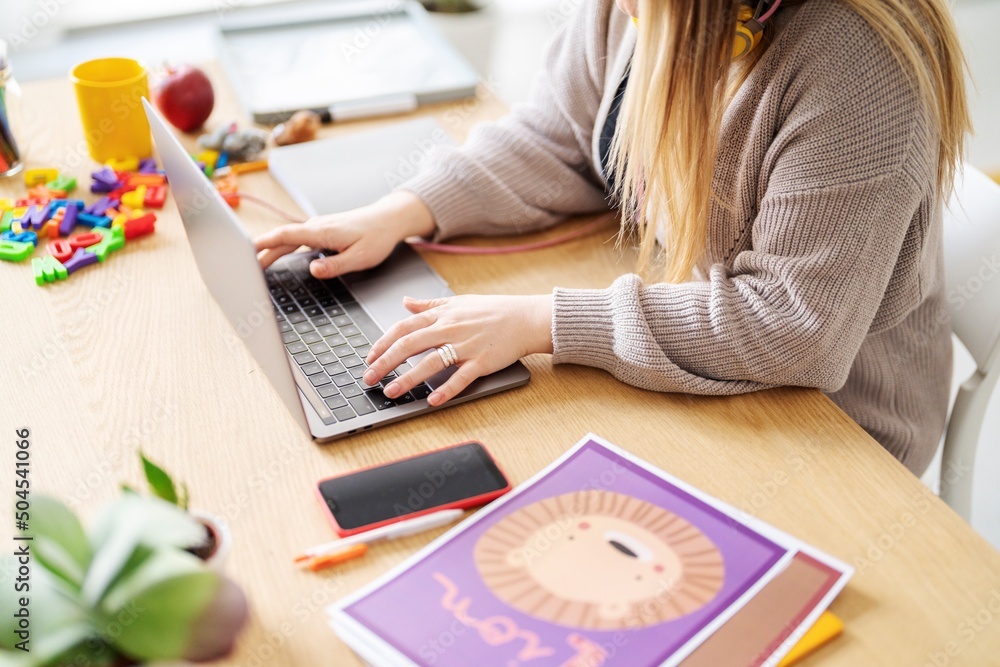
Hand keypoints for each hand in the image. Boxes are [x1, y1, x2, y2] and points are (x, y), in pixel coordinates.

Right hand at [254, 191, 435, 277]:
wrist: (388, 219)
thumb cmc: (377, 238)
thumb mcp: (361, 257)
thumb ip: (336, 265)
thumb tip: (313, 270)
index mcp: (322, 232)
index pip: (286, 236)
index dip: (265, 243)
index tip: (246, 250)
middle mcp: (316, 226)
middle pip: (282, 239)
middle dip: (261, 251)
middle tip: (244, 265)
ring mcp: (318, 227)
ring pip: (288, 238)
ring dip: (271, 249)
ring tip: (255, 263)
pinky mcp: (322, 230)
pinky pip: (297, 238)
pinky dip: (283, 246)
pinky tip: (278, 255)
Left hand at [364, 294, 553, 405]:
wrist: (525, 318)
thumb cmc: (493, 311)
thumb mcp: (458, 301)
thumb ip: (429, 304)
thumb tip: (406, 302)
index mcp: (442, 315)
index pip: (403, 328)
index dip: (383, 343)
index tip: (370, 357)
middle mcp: (450, 329)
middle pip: (409, 345)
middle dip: (385, 362)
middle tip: (369, 378)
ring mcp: (465, 346)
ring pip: (430, 362)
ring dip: (407, 379)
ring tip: (391, 391)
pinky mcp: (482, 361)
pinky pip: (460, 377)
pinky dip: (446, 390)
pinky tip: (432, 400)